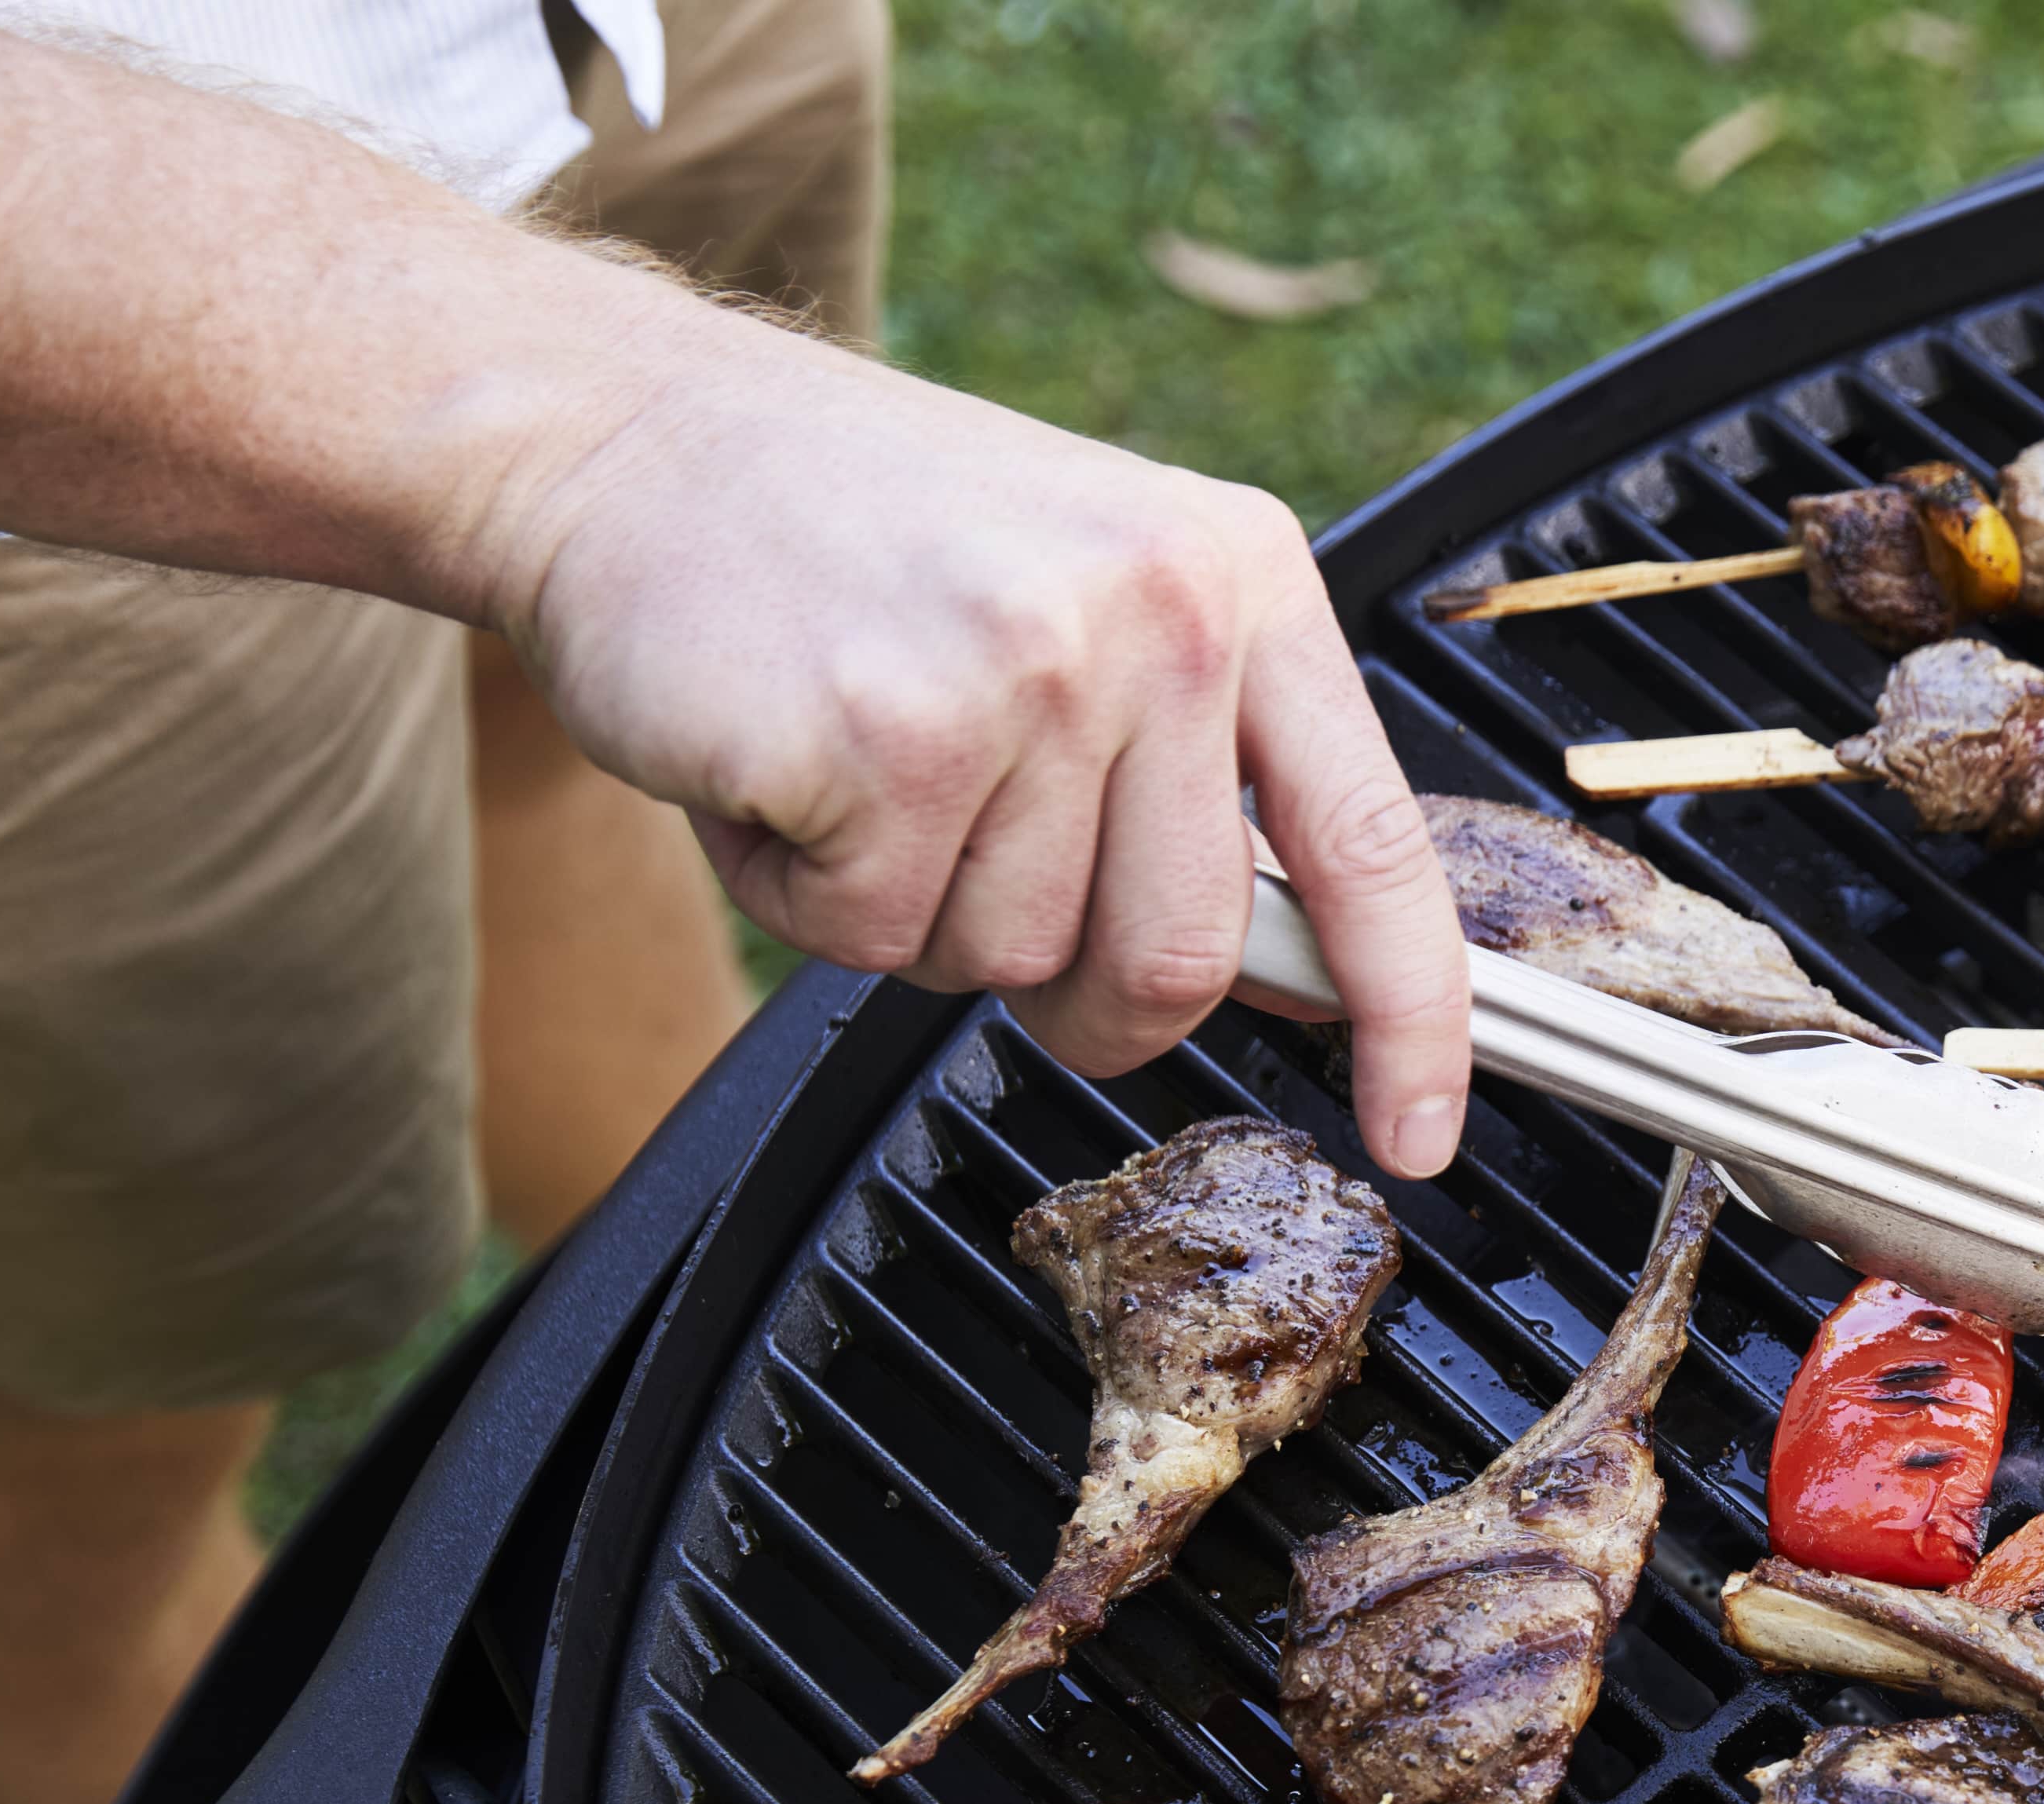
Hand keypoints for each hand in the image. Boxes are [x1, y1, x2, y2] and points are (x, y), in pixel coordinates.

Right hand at [497, 346, 1471, 1172]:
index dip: (1414, 1022)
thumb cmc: (860, 535)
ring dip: (906, 908)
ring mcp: (1023, 674)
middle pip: (1176, 962)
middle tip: (971, 880)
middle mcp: (1156, 617)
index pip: (1374, 851)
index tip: (1422, 1135)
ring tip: (854, 756)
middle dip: (1076, 993)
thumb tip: (1305, 974)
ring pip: (1004, 961)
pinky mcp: (879, 736)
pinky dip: (798, 891)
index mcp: (1240, 579)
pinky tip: (778, 761)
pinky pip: (864, 938)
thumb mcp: (1092, 594)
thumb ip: (1205, 772)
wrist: (620, 429)